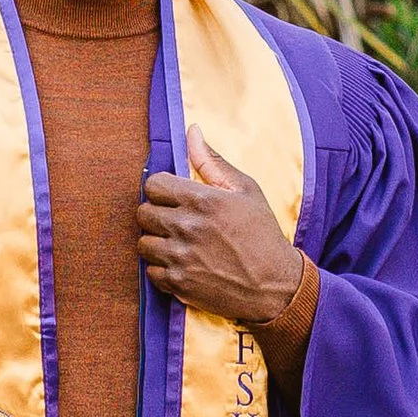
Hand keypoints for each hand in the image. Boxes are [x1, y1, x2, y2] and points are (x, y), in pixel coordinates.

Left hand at [138, 122, 305, 329]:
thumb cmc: (262, 234)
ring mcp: (180, 257)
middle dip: (157, 214)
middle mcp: (187, 227)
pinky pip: (150, 271)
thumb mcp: (246, 190)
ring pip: (143, 242)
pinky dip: (162, 268)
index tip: (173, 198)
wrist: (274, 285)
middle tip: (176, 222)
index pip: (153, 185)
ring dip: (157, 242)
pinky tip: (182, 264)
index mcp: (203, 200)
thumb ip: (213, 161)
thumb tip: (192, 131)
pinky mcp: (178, 283)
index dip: (161, 190)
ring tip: (178, 244)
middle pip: (143, 213)